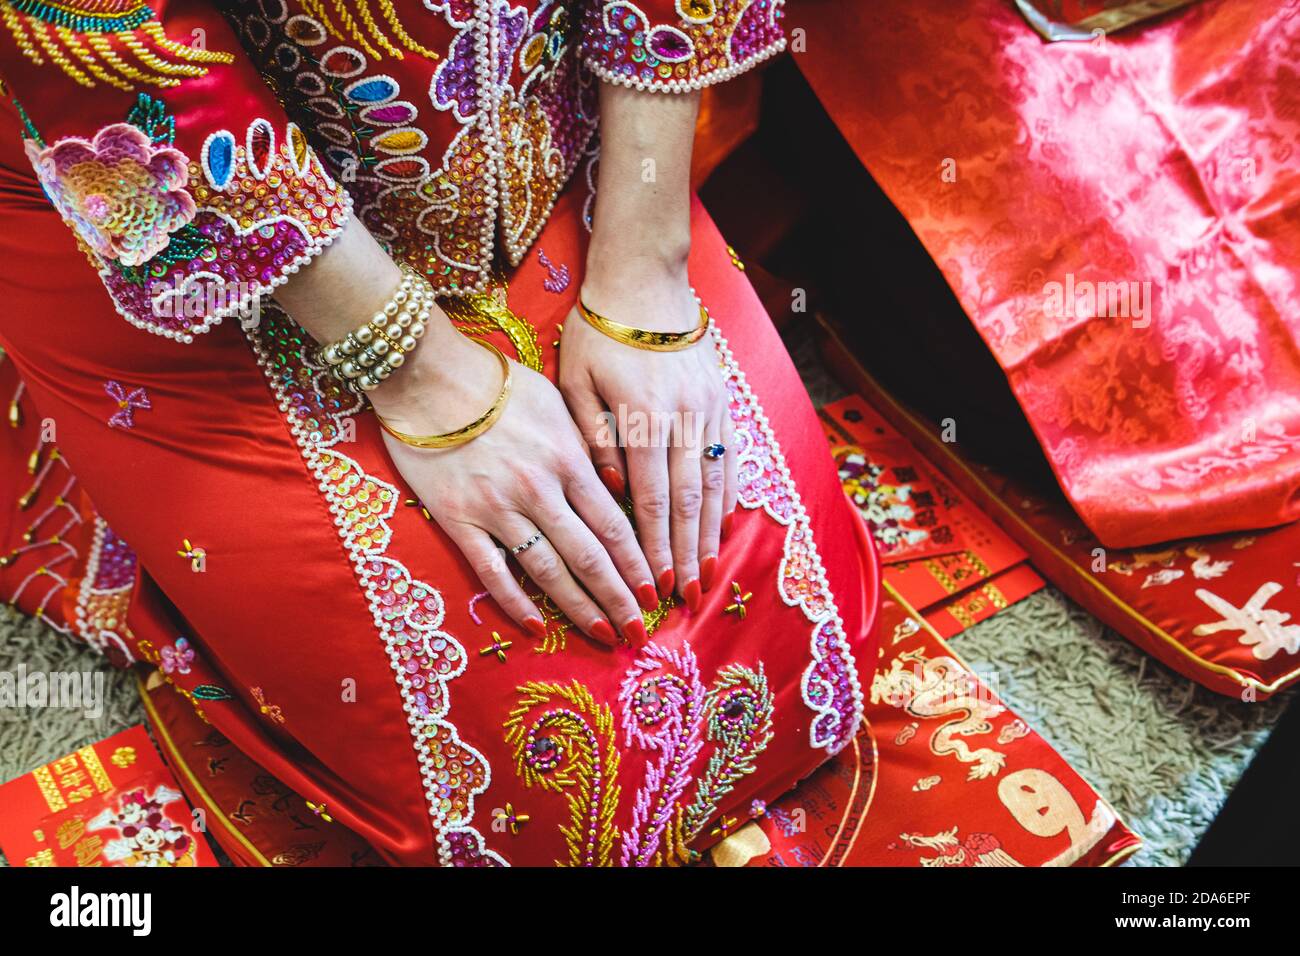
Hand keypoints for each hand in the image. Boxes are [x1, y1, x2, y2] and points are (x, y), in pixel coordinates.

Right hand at [373, 325, 658, 646]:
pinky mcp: (459, 519)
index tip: (658, 591)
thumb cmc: (497, 382)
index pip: (614, 524)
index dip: (638, 563)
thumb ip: (584, 447)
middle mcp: (539, 490)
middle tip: (639, 632)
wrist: (429, 375)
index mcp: (568, 460)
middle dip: (619, 598)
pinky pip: (491, 570)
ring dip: (579, 608)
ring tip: (603, 635)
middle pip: (589, 556)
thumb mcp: (557, 404)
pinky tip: (534, 625)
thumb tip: (613, 483)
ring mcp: (498, 508)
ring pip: (548, 570)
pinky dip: (514, 601)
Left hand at [558, 266, 736, 611]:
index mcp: (639, 417)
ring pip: (713, 483)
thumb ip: (593, 439)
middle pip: (686, 501)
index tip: (653, 584)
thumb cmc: (598, 332)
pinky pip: (731, 457)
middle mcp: (681, 419)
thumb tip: (613, 490)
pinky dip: (728, 495)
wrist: (644, 280)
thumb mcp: (575, 381)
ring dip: (710, 534)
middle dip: (684, 554)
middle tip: (685, 597)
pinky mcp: (723, 400)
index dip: (652, 546)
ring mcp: (709, 410)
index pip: (648, 498)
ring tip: (707, 573)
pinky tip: (724, 525)